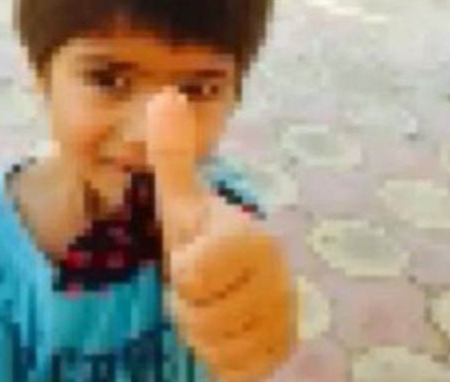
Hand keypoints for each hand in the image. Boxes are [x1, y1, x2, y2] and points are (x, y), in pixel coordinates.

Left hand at [146, 86, 296, 379]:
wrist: (231, 278)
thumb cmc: (200, 234)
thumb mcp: (179, 197)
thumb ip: (172, 152)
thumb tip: (165, 94)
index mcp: (254, 239)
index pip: (192, 272)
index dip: (181, 269)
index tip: (190, 257)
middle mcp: (279, 279)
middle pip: (200, 313)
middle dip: (187, 302)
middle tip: (199, 283)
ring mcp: (284, 318)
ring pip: (214, 344)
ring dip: (200, 328)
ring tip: (211, 302)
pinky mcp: (282, 351)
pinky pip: (232, 367)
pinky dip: (217, 354)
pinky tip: (225, 327)